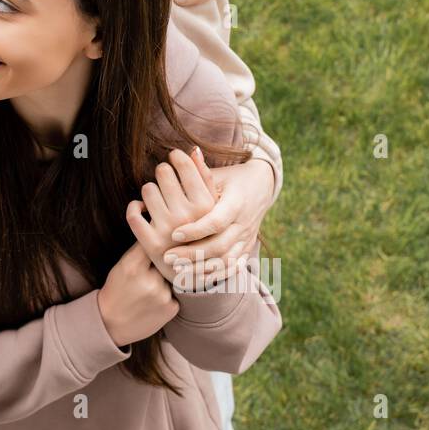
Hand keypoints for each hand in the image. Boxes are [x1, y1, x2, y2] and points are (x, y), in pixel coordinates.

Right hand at [96, 242, 179, 347]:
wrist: (111, 324)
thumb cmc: (116, 291)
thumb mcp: (121, 267)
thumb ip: (139, 252)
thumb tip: (160, 234)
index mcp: (133, 266)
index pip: (152, 243)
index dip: (157, 240)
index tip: (160, 239)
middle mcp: (149, 280)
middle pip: (165, 260)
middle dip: (162, 263)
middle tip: (151, 272)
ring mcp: (162, 295)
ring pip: (171, 277)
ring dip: (165, 281)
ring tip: (148, 291)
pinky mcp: (171, 308)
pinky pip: (175, 293)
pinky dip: (168, 295)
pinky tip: (154, 302)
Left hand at [127, 148, 231, 290]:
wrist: (196, 272)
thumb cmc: (204, 229)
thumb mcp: (213, 205)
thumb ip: (204, 176)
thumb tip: (193, 149)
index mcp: (207, 207)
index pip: (185, 166)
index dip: (177, 157)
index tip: (174, 156)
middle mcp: (188, 218)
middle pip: (163, 173)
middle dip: (163, 171)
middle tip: (165, 175)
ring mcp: (168, 231)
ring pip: (147, 190)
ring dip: (150, 190)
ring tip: (157, 196)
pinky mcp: (150, 244)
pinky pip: (132, 214)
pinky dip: (134, 207)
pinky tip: (143, 208)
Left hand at [163, 158, 274, 286]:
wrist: (262, 187)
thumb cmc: (231, 178)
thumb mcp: (218, 174)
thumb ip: (201, 171)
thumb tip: (186, 153)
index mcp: (237, 202)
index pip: (216, 220)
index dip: (196, 229)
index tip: (174, 234)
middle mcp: (244, 222)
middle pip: (219, 245)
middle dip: (192, 253)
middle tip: (166, 256)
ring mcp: (247, 237)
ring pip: (225, 260)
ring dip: (200, 266)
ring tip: (176, 268)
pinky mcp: (247, 247)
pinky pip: (232, 267)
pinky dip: (214, 274)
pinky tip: (193, 276)